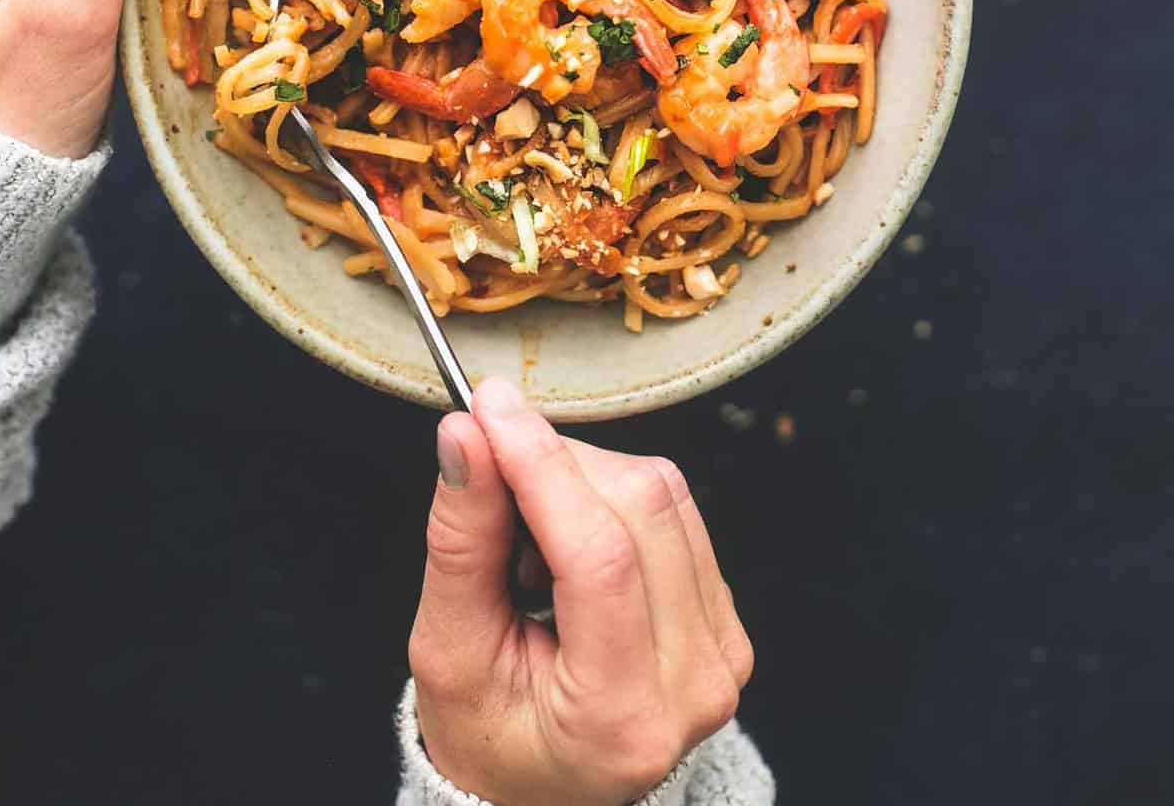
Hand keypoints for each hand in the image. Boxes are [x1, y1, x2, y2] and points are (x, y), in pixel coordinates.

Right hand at [410, 377, 753, 805]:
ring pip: (662, 493)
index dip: (542, 465)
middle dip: (554, 464)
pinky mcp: (728, 618)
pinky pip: (677, 509)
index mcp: (621, 716)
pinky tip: (573, 543)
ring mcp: (722, 652)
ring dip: (583, 477)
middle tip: (492, 475)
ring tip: (530, 536)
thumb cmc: (490, 730)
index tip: (489, 408)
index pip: (598, 555)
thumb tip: (465, 436)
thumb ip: (460, 541)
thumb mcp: (448, 650)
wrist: (544, 784)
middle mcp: (692, 685)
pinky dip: (614, 496)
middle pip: (638, 508)